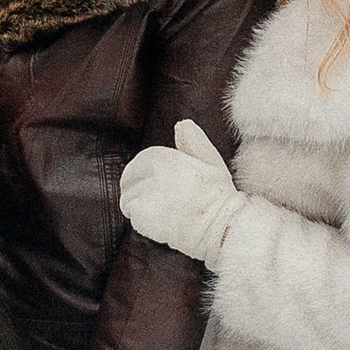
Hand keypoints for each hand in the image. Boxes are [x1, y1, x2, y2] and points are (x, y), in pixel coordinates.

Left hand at [118, 116, 238, 266]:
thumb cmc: (218, 197)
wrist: (223, 226)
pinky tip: (161, 223)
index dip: (148, 180)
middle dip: (140, 194)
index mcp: (165, 155)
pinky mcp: (142, 212)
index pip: (139, 164)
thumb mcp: (211, 162)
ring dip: (140, 208)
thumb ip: (193, 143)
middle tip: (163, 206)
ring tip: (165, 214)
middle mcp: (153, 169)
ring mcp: (146, 191)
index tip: (166, 192)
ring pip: (127, 199)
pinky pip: (131, 214)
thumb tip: (182, 124)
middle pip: (128, 181)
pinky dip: (142, 221)